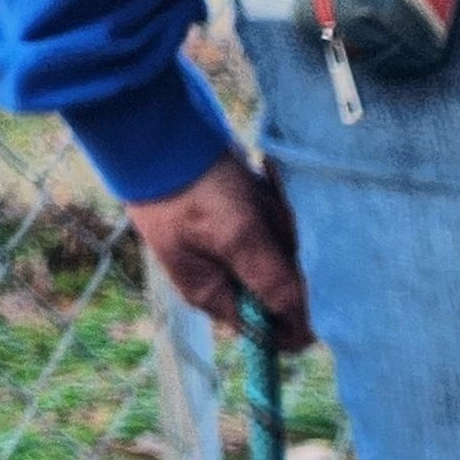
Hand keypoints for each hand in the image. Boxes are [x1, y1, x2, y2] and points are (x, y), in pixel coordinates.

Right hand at [126, 153, 312, 347]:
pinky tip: (260, 180)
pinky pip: (269, 222)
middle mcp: (221, 281)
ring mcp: (226, 250)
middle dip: (283, 250)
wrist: (155, 123)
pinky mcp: (233, 221)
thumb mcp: (237, 236)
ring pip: (278, 252)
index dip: (296, 305)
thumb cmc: (191, 184)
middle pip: (281, 286)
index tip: (289, 263)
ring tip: (259, 190)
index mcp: (214, 297)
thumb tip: (304, 336)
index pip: (275, 330)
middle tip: (267, 212)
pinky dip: (271, 203)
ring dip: (278, 221)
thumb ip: (272, 284)